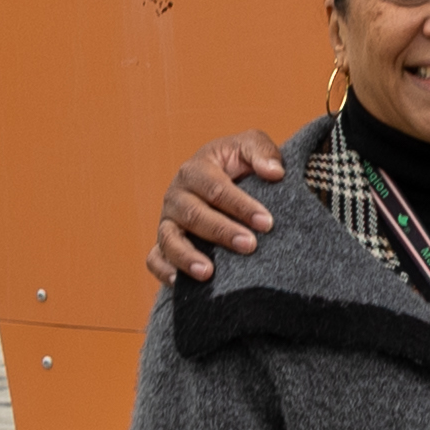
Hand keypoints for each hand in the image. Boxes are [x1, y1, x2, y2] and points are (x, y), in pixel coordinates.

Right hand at [152, 134, 288, 282]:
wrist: (225, 180)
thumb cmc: (238, 163)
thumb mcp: (250, 146)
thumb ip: (262, 151)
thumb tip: (275, 172)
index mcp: (196, 169)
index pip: (216, 188)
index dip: (241, 206)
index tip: (266, 222)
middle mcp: (176, 195)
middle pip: (194, 215)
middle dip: (222, 231)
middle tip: (250, 245)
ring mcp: (168, 221)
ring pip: (169, 239)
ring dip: (187, 257)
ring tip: (208, 273)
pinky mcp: (163, 243)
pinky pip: (155, 258)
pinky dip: (164, 271)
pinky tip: (181, 283)